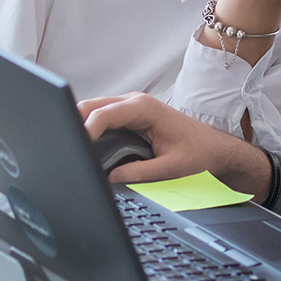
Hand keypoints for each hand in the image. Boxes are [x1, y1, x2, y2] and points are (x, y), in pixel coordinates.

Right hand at [76, 94, 271, 197]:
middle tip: (63, 146)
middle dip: (75, 122)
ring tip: (70, 146)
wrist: (216, 149)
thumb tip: (110, 178)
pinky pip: (103, 117)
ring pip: (95, 110)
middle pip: (92, 106)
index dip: (84, 129)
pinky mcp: (131, 116)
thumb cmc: (200, 154)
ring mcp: (132, 107)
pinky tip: (85, 144)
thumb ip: (138, 173)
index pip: (103, 113)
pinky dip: (91, 127)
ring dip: (82, 124)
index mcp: (144, 109)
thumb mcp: (170, 168)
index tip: (74, 146)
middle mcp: (136, 102)